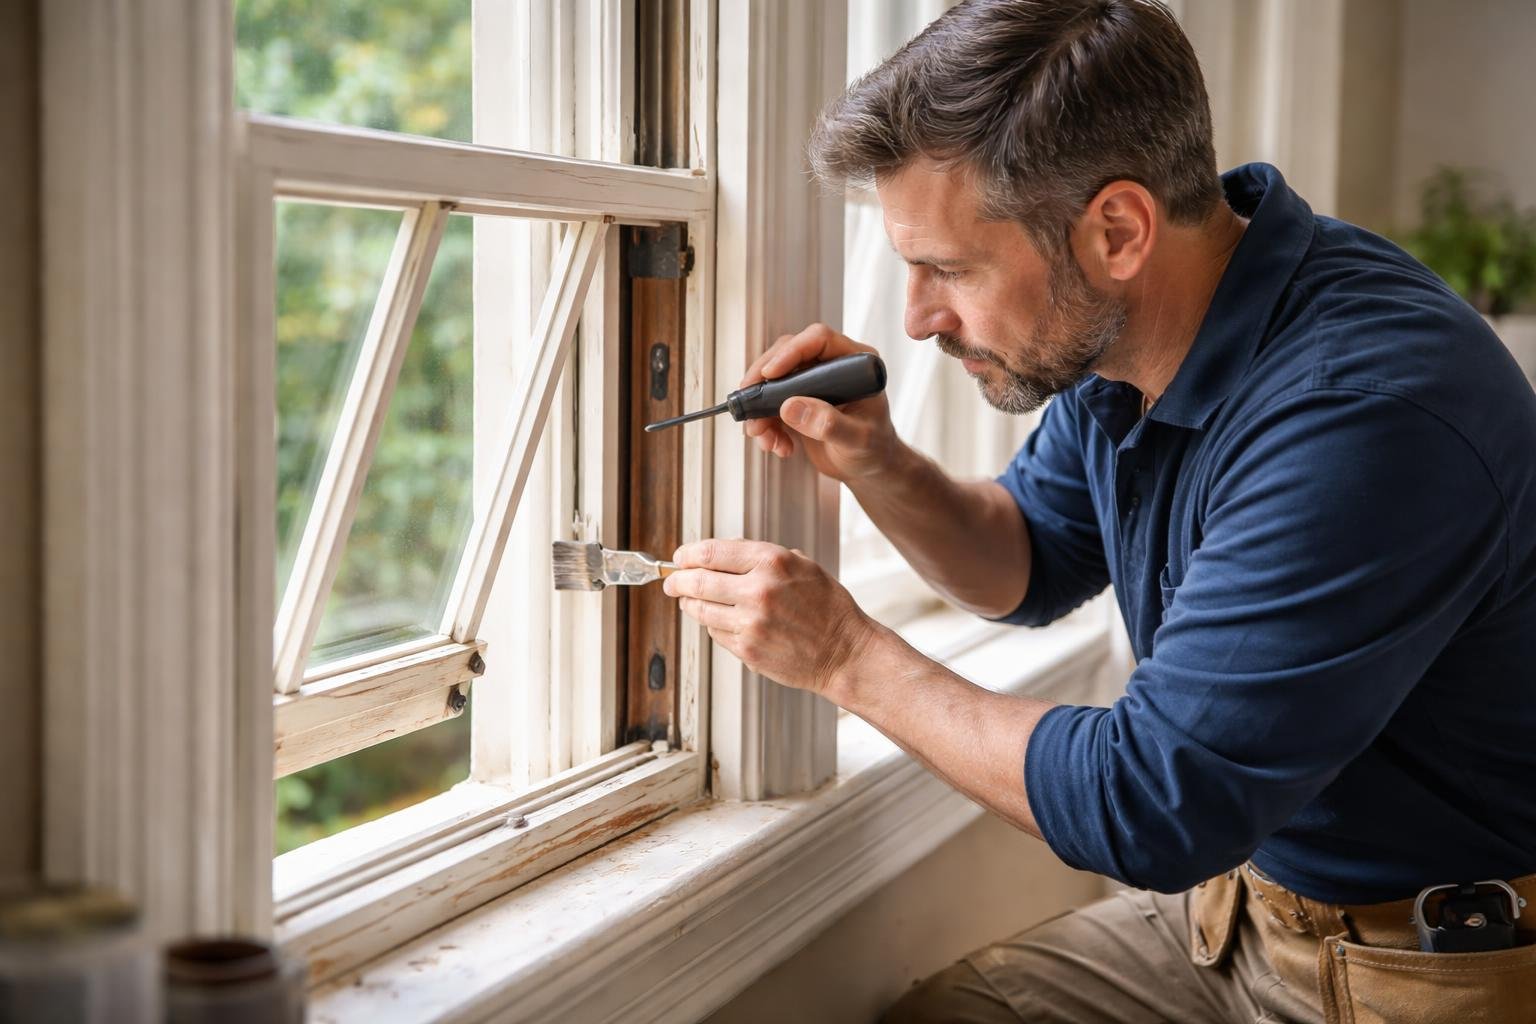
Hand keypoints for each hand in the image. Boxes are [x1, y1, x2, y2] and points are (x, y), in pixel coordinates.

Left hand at [664, 539, 879, 696]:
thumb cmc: (827, 608)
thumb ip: (760, 556)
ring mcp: (751, 623)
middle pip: (697, 581)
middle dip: (677, 580)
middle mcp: (758, 591)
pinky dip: (712, 624)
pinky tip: (719, 620)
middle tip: (671, 581)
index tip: (681, 557)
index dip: (688, 554)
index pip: (711, 552)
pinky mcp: (747, 650)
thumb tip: (722, 551)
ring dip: (689, 603)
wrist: (844, 652)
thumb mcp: (801, 566)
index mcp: (772, 562)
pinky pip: (715, 633)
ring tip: (689, 600)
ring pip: (700, 610)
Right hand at [742, 323, 899, 483]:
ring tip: (764, 439)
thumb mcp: (857, 439)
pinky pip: (770, 403)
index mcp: (855, 363)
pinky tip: (777, 445)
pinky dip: (766, 425)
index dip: (791, 352)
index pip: (819, 340)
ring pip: (774, 380)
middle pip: (787, 354)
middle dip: (764, 381)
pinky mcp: (798, 399)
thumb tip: (790, 406)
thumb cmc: (874, 449)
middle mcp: (832, 366)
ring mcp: (813, 382)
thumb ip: (828, 423)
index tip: (770, 374)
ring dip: (761, 410)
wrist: (869, 467)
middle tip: (749, 405)